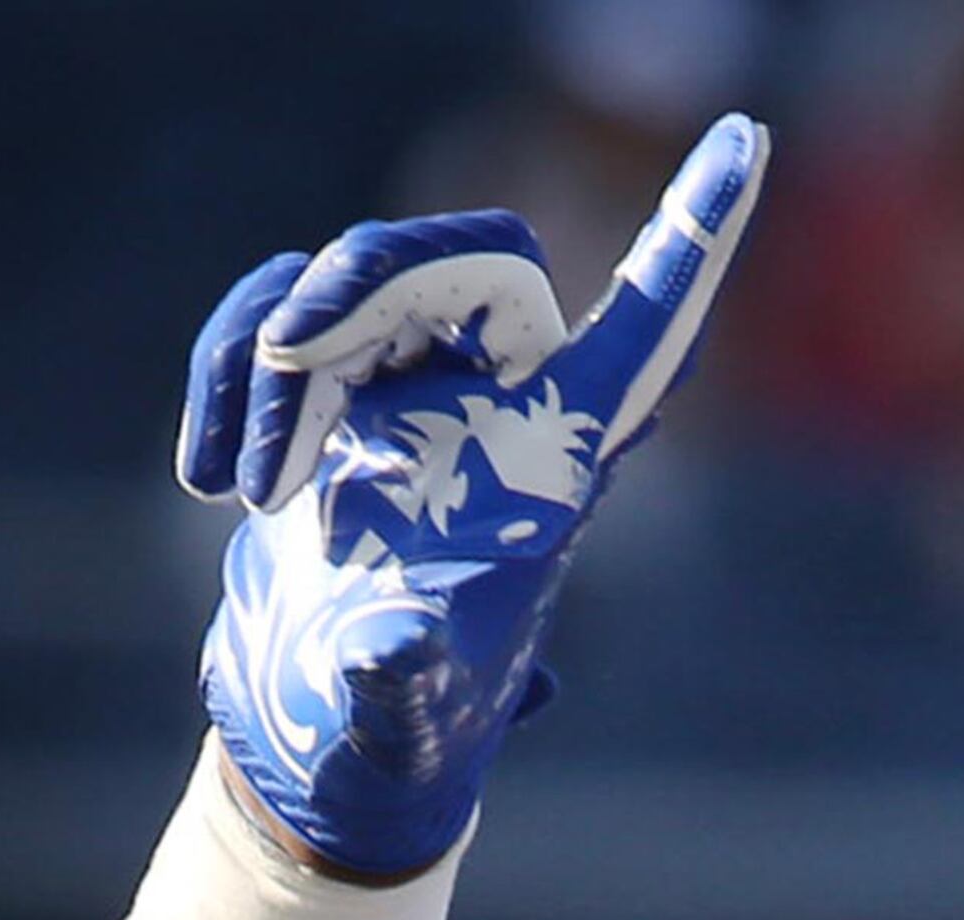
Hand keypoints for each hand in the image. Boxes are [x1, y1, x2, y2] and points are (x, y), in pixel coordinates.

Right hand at [176, 112, 767, 876]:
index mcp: (562, 457)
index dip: (696, 231)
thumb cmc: (396, 735)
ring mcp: (417, 387)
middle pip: (470, 259)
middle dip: (365, 287)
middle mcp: (504, 403)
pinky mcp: (335, 389)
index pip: (651, 323)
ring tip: (245, 489)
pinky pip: (279, 310)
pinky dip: (229, 371)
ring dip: (271, 358)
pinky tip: (210, 477)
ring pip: (352, 275)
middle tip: (291, 369)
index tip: (753, 134)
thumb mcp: (401, 713)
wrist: (319, 740)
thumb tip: (386, 650)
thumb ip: (400, 679)